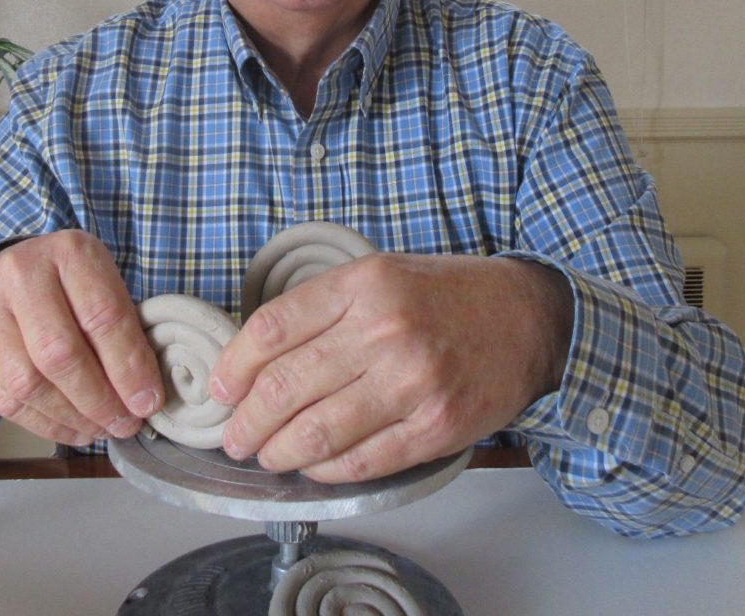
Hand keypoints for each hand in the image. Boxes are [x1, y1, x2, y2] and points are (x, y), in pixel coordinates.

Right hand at [0, 230, 162, 446]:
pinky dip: (43, 424)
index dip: (128, 367)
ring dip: (71, 418)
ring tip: (101, 429)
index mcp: (70, 252)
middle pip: (60, 354)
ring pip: (27, 383)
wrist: (10, 268)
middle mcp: (21, 274)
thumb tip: (144, 395)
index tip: (148, 402)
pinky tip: (71, 429)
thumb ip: (124, 328)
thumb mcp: (105, 283)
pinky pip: (2, 399)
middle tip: (126, 424)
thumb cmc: (71, 280)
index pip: (103, 316)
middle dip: (99, 401)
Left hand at [211, 253, 572, 481]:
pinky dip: (326, 471)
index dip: (232, 366)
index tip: (220, 388)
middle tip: (234, 435)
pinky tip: (312, 466)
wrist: (524, 317)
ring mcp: (412, 381)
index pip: (271, 328)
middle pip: (283, 386)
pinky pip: (362, 460)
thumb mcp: (381, 273)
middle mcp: (384, 329)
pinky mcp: (436, 426)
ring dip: (277, 451)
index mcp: (363, 284)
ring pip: (316, 432)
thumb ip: (325, 307)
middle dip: (245, 421)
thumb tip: (258, 356)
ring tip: (266, 454)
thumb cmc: (446, 295)